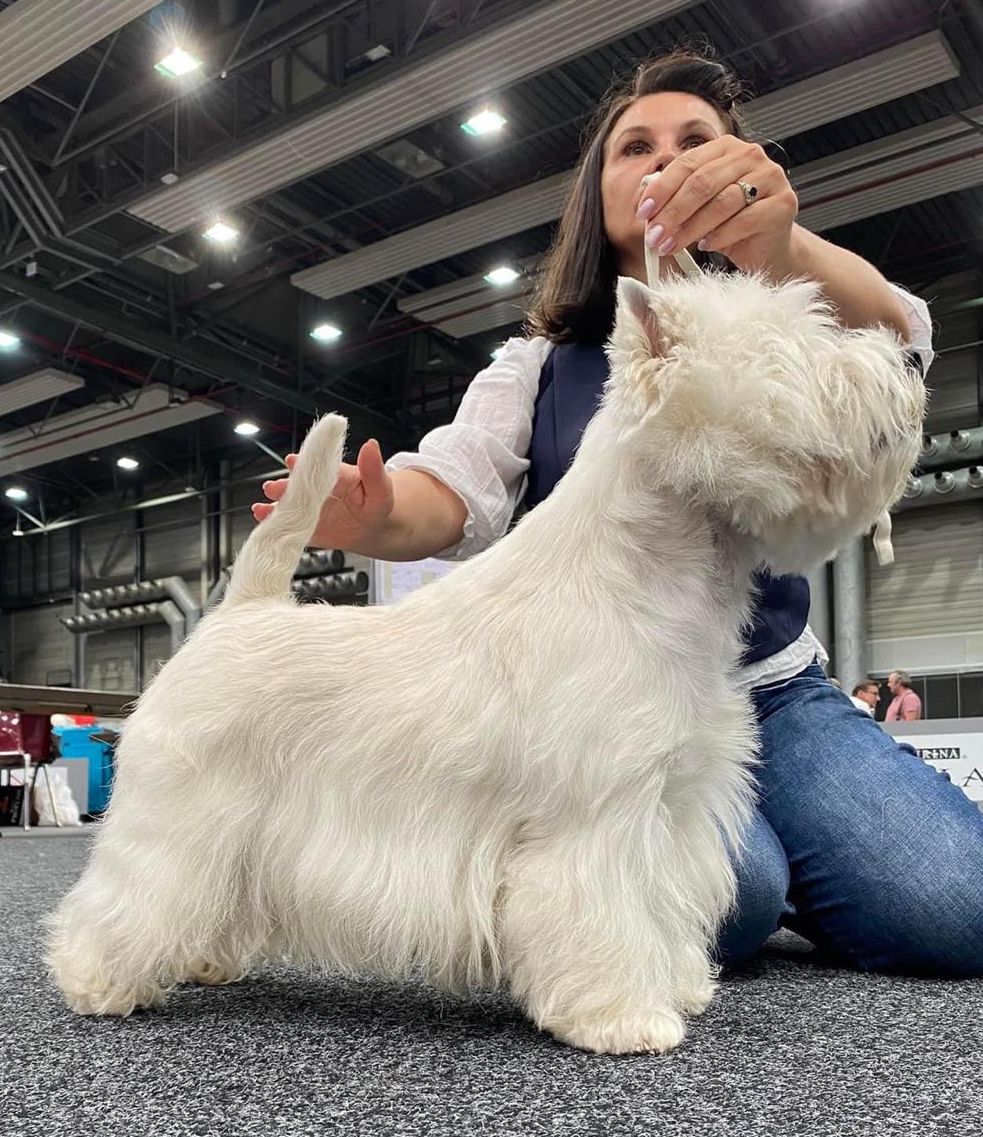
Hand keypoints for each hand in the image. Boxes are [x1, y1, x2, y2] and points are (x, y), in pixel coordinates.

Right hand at [252, 437, 394, 549]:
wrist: (374, 529)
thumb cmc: (377, 505)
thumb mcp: (381, 488)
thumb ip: (373, 469)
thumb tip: (371, 445)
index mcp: (334, 476)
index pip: (318, 467)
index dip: (304, 464)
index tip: (293, 461)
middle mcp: (317, 491)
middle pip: (298, 486)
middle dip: (284, 486)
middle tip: (273, 487)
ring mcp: (310, 509)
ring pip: (290, 506)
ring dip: (275, 506)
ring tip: (262, 508)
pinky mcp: (307, 528)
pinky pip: (291, 527)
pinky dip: (277, 525)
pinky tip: (265, 521)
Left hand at [636, 136, 797, 275]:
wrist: (767, 246)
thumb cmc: (731, 224)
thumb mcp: (700, 206)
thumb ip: (678, 195)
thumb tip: (645, 197)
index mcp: (726, 148)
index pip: (687, 164)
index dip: (661, 189)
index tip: (643, 212)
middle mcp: (750, 156)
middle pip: (702, 183)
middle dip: (672, 212)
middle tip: (654, 236)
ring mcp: (771, 178)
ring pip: (721, 203)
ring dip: (690, 228)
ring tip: (671, 246)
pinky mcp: (783, 204)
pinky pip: (744, 221)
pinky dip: (720, 236)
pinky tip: (707, 245)